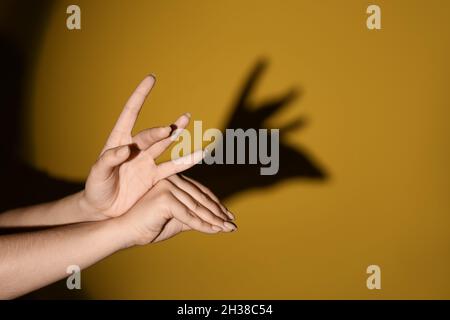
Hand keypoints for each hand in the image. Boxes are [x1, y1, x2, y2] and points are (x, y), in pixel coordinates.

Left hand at [81, 75, 200, 219]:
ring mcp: (147, 161)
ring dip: (175, 132)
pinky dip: (187, 161)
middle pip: (150, 134)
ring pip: (164, 144)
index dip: (140, 96)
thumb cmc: (96, 188)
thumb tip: (124, 150)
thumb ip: (108, 161)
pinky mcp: (155, 176)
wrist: (104, 208)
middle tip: (168, 130)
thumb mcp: (97, 175)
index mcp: (118, 141)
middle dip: (159, 131)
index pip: (130, 113)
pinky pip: (173, 167)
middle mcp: (135, 148)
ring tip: (186, 118)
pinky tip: (200, 153)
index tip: (151, 78)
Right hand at [118, 175, 236, 244]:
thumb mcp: (178, 220)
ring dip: (214, 220)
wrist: (126, 232)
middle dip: (218, 213)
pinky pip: (188, 215)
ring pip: (197, 206)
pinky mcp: (164, 197)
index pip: (200, 192)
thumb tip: (216, 221)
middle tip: (231, 224)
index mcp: (173, 180)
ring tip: (227, 228)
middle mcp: (171, 179)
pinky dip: (202, 224)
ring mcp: (167, 186)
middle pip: (201, 198)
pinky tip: (214, 231)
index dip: (215, 205)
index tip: (228, 216)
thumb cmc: (149, 227)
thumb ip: (194, 216)